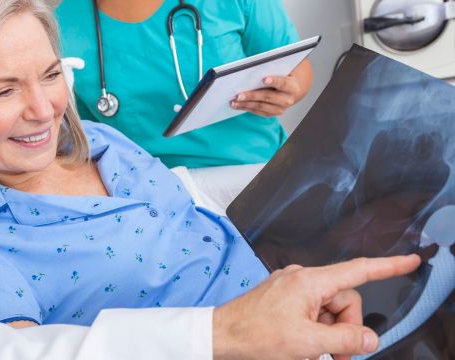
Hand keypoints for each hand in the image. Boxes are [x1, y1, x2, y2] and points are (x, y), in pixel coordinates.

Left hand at [212, 255, 420, 359]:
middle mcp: (302, 279)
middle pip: (344, 300)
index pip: (358, 271)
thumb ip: (345, 339)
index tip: (410, 261)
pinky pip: (311, 311)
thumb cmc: (254, 335)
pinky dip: (314, 329)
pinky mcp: (283, 299)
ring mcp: (291, 288)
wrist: (220, 336)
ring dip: (329, 333)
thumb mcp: (307, 343)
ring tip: (313, 353)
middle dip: (346, 329)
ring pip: (328, 309)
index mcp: (310, 281)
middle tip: (335, 355)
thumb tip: (370, 338)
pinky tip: (302, 346)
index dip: (388, 267)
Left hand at [231, 75, 301, 116]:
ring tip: (234, 101)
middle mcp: (287, 100)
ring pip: (260, 106)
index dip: (274, 81)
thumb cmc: (281, 77)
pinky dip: (246, 108)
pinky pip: (257, 112)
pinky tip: (237, 105)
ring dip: (245, 104)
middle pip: (268, 97)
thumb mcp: (281, 72)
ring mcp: (280, 109)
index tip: (264, 79)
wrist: (289, 92)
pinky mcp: (272, 114)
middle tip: (238, 95)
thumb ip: (272, 70)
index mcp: (292, 86)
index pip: (283, 83)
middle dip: (252, 96)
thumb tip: (252, 70)